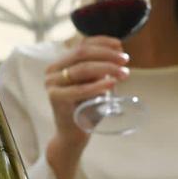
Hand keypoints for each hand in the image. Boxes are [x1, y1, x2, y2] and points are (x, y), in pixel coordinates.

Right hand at [42, 36, 128, 151]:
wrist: (72, 136)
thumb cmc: (86, 109)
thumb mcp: (94, 84)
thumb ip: (101, 70)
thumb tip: (119, 54)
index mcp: (61, 63)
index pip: (82, 45)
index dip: (103, 42)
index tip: (121, 46)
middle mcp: (52, 70)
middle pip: (82, 53)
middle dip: (107, 55)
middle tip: (125, 60)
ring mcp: (52, 84)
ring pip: (82, 69)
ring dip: (107, 68)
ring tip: (124, 73)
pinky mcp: (56, 98)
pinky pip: (80, 89)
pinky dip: (98, 85)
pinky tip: (112, 83)